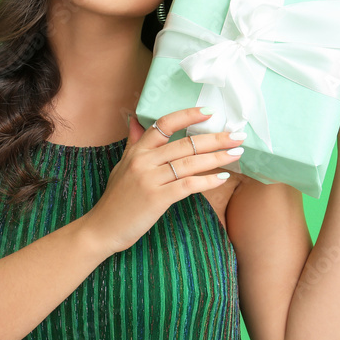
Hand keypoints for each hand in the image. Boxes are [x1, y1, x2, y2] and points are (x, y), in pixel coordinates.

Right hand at [80, 106, 245, 255]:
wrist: (102, 227)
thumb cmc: (115, 199)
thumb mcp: (122, 166)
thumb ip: (134, 144)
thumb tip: (136, 121)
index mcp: (137, 151)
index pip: (164, 124)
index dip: (188, 115)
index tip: (210, 112)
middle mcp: (143, 160)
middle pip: (184, 143)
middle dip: (215, 138)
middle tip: (237, 136)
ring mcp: (149, 179)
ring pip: (189, 163)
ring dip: (217, 157)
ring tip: (236, 153)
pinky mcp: (157, 198)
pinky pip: (187, 185)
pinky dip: (207, 181)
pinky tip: (222, 178)